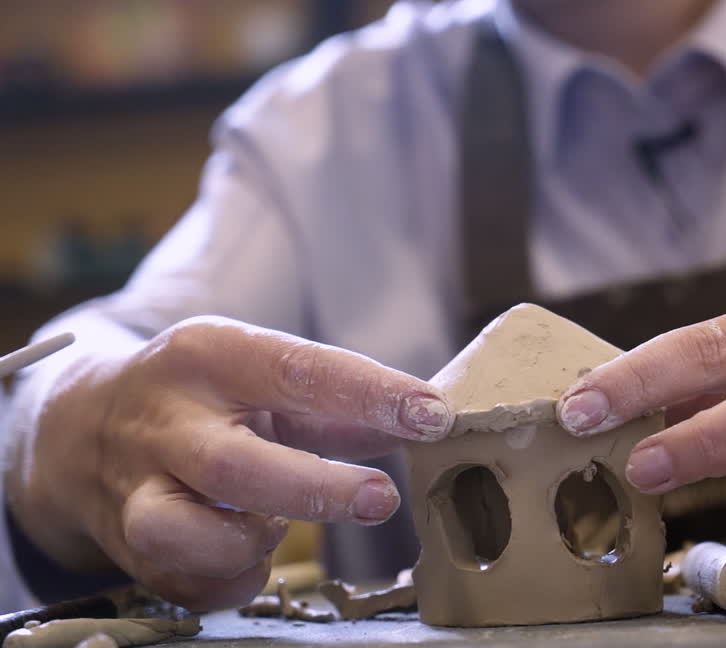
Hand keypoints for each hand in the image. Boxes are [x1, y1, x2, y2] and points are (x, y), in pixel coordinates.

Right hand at [6, 317, 452, 609]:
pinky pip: (185, 583)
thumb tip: (427, 422)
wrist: (78, 427)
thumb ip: (340, 401)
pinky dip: (233, 579)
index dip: (370, 395)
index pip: (295, 368)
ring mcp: (135, 487)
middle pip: (233, 465)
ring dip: (248, 541)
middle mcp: (164, 419)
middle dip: (316, 490)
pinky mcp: (125, 544)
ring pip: (181, 532)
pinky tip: (251, 554)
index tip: (433, 415)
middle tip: (381, 499)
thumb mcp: (261, 372)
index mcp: (207, 356)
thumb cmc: (204, 398)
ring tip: (276, 528)